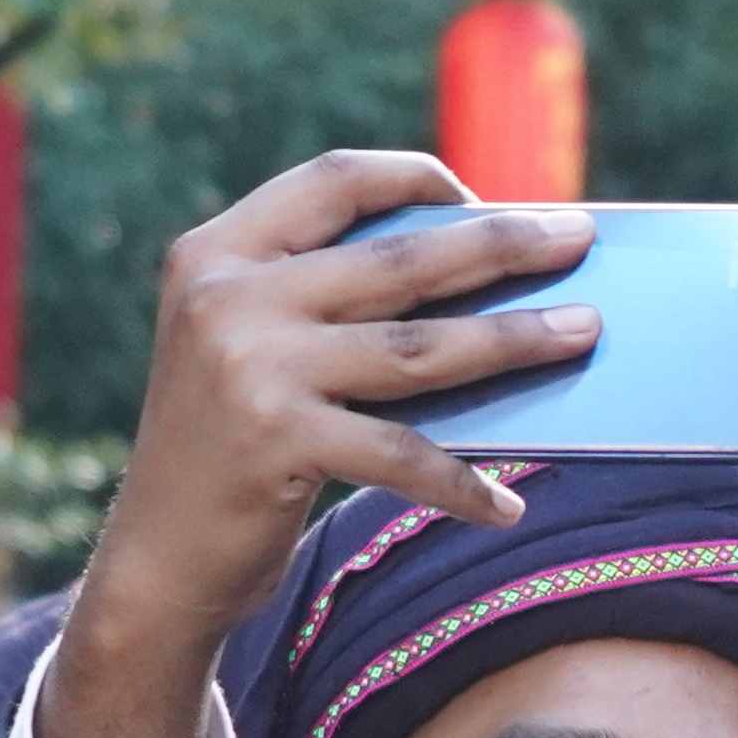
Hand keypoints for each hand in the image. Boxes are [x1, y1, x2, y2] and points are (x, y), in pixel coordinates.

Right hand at [67, 152, 597, 676]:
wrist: (155, 560)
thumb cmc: (227, 446)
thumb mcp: (248, 346)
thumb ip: (324, 300)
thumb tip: (476, 275)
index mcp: (216, 251)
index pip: (334, 181)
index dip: (416, 178)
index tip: (481, 197)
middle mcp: (228, 296)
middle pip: (399, 258)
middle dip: (502, 244)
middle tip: (577, 238)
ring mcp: (251, 367)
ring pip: (420, 347)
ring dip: (515, 339)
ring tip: (582, 332)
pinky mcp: (279, 443)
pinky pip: (403, 455)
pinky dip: (462, 484)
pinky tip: (509, 505)